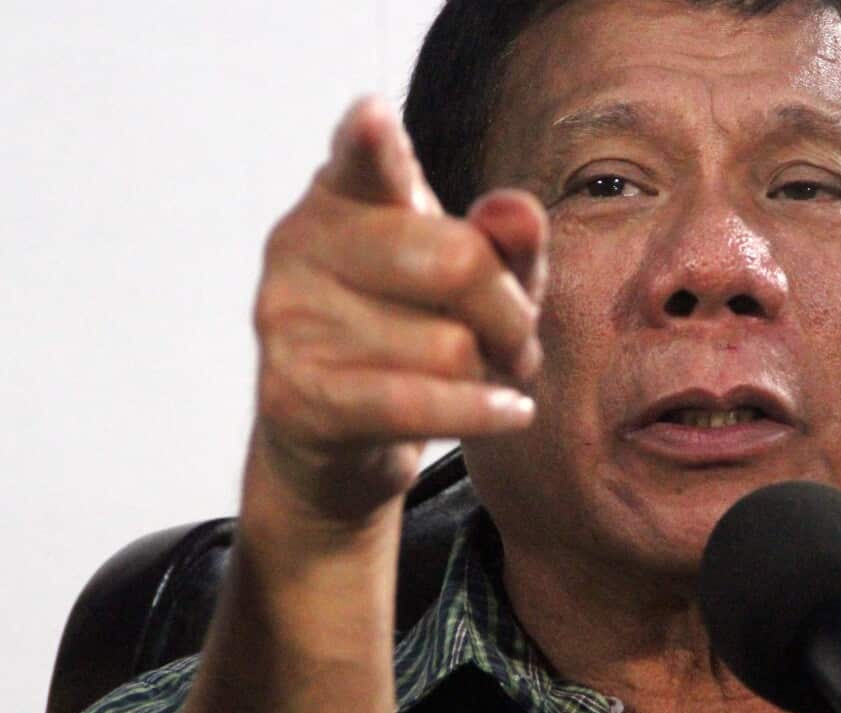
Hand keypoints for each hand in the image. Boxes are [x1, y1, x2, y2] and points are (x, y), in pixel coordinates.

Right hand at [249, 96, 547, 524]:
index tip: (374, 118)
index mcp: (345, 193)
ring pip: (451, 348)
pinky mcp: (296, 396)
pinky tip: (512, 410)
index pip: (366, 160)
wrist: (334, 434)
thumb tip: (518, 211)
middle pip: (460, 263)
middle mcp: (301, 243)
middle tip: (516, 339)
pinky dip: (480, 412)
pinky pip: (417, 403)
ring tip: (478, 379)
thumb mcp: (475, 281)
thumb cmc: (412, 332)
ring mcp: (289, 319)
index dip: (372, 142)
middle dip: (511, 313)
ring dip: (490, 374)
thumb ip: (506, 242)